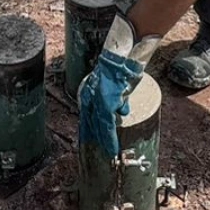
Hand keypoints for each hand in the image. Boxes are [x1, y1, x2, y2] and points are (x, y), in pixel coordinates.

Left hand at [77, 16, 159, 155]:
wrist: (121, 56)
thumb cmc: (120, 67)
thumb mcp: (115, 84)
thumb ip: (116, 98)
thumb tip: (121, 110)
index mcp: (89, 93)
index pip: (88, 115)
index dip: (90, 128)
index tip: (90, 140)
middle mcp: (89, 98)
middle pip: (90, 123)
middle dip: (94, 138)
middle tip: (97, 151)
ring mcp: (97, 101)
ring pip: (98, 127)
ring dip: (104, 141)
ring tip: (108, 153)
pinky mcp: (106, 104)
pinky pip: (107, 126)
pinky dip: (110, 138)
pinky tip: (112, 148)